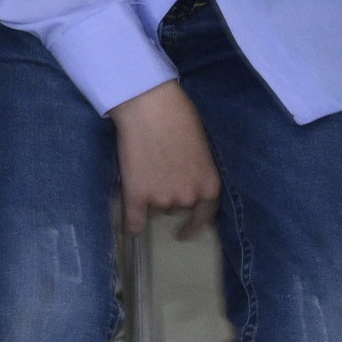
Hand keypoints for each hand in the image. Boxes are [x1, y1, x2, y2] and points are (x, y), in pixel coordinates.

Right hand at [109, 78, 219, 237]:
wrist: (151, 109)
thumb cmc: (180, 119)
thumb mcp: (201, 150)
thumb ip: (197, 172)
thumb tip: (186, 180)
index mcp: (210, 187)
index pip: (205, 216)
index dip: (195, 225)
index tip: (185, 232)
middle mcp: (188, 198)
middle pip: (176, 209)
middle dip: (169, 196)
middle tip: (159, 176)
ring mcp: (161, 199)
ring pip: (155, 208)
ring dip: (150, 198)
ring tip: (143, 173)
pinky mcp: (136, 195)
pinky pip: (134, 219)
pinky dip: (132, 225)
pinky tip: (131, 229)